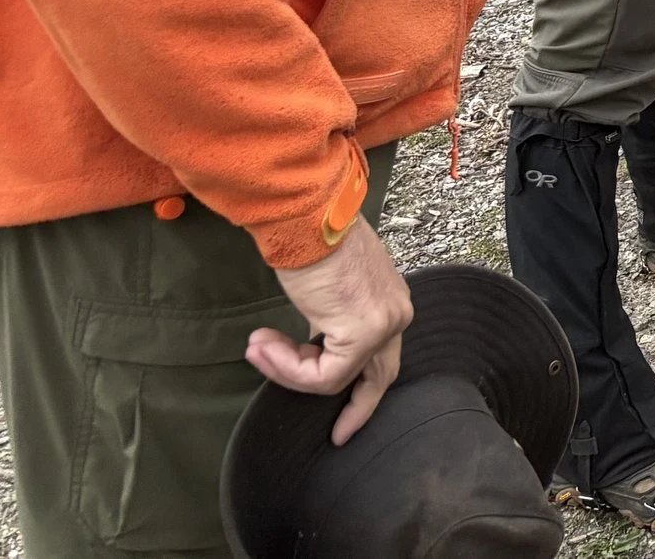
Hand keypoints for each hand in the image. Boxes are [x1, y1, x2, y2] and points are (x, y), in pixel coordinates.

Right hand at [248, 220, 412, 447]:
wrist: (306, 219)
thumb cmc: (311, 242)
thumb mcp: (331, 285)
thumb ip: (336, 317)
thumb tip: (318, 344)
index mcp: (391, 300)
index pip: (385, 355)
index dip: (365, 391)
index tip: (345, 420)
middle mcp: (396, 313)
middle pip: (379, 377)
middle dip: (355, 409)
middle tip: (338, 435)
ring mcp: (384, 324)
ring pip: (337, 379)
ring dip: (288, 370)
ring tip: (257, 348)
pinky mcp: (362, 333)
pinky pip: (322, 375)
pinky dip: (287, 367)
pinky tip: (262, 345)